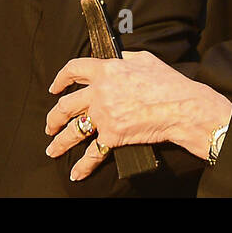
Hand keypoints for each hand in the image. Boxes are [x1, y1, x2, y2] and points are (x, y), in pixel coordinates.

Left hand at [44, 51, 231, 180]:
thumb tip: (117, 60)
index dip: (61, 78)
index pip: (74, 69)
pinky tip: (77, 173)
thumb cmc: (167, 82)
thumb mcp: (144, 59)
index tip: (55, 87)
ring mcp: (104, 115)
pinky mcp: (112, 136)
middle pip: (66, 105)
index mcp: (106, 70)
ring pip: (73, 130)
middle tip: (50, 125)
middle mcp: (99, 92)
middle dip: (54, 117)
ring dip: (60, 142)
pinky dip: (83, 166)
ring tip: (52, 150)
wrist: (181, 107)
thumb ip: (125, 59)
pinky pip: (93, 153)